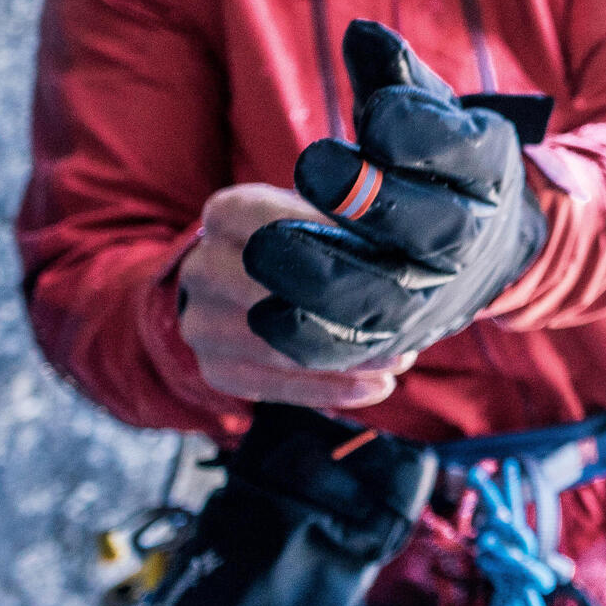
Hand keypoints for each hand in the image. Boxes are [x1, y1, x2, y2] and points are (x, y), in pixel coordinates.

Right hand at [179, 184, 415, 410]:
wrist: (231, 285)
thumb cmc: (289, 242)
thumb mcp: (306, 215)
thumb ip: (338, 221)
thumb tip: (395, 236)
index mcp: (225, 216)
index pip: (270, 223)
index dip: (326, 238)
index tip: (382, 255)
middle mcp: (203, 269)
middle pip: (275, 295)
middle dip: (344, 313)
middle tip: (404, 324)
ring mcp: (202, 324)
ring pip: (280, 349)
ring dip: (347, 360)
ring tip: (401, 359)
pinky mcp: (215, 369)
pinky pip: (276, 388)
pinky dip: (330, 390)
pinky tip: (373, 387)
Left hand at [240, 22, 548, 370]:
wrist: (483, 245)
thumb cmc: (436, 161)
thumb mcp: (429, 109)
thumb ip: (394, 76)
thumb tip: (360, 34)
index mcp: (485, 170)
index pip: (464, 151)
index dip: (421, 133)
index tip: (375, 113)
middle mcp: (467, 239)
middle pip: (431, 230)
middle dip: (370, 201)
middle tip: (309, 165)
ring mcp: (432, 296)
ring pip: (384, 300)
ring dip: (321, 277)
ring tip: (263, 249)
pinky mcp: (394, 337)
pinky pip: (352, 349)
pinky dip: (308, 339)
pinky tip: (262, 312)